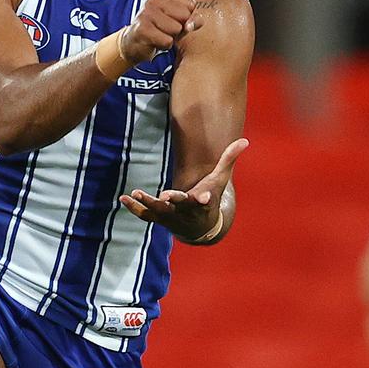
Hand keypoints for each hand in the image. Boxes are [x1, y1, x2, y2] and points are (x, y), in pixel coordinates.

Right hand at [120, 0, 204, 64]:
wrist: (134, 42)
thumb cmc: (160, 29)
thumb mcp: (180, 21)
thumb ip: (194, 19)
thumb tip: (191, 25)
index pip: (191, 5)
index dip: (185, 17)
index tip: (172, 19)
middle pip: (185, 16)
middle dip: (179, 27)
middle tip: (165, 28)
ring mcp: (146, 12)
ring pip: (176, 29)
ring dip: (171, 37)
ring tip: (159, 34)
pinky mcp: (142, 28)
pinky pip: (167, 41)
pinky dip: (164, 45)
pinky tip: (154, 41)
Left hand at [121, 137, 248, 239]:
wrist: (200, 227)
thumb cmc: (210, 197)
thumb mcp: (220, 179)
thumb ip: (229, 159)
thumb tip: (245, 140)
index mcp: (203, 203)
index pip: (205, 201)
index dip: (205, 199)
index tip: (205, 198)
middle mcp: (186, 212)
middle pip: (180, 207)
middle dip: (175, 201)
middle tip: (166, 196)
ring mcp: (171, 217)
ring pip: (159, 211)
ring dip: (148, 202)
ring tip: (135, 192)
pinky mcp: (159, 218)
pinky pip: (145, 215)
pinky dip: (134, 208)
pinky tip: (123, 197)